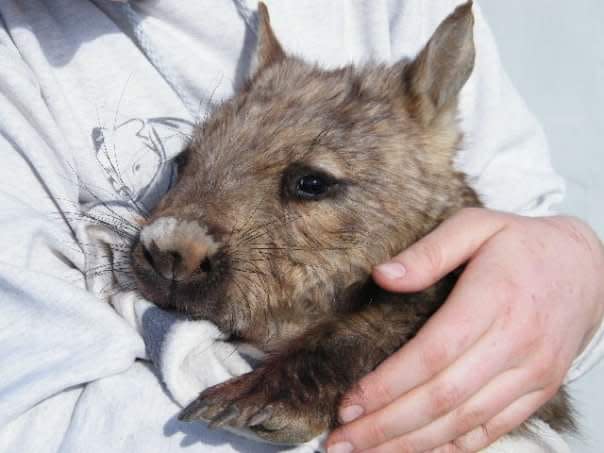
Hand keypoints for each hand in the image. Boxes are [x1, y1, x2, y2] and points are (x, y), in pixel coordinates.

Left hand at [327, 208, 603, 452]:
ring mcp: (532, 372)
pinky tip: (418, 452)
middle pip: (443, 398)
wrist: (586, 267)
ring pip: (465, 422)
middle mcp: (517, 343)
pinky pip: (494, 429)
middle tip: (342, 441)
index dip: (387, 385)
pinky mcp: (539, 390)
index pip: (432, 355)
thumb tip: (382, 276)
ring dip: (412, 443)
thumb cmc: (521, 243)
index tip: (349, 404)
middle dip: (387, 425)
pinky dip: (453, 447)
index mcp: (495, 299)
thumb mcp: (475, 225)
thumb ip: (429, 251)